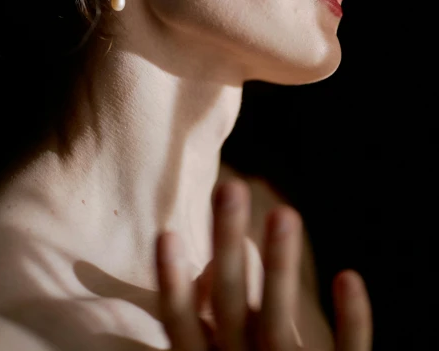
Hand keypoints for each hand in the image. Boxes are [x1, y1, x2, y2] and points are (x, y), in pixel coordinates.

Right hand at [155, 178, 372, 349]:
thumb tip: (194, 273)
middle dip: (226, 244)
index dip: (174, 285)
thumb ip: (205, 332)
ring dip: (280, 265)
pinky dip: (352, 321)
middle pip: (230, 304)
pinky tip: (350, 276)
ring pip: (280, 321)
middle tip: (229, 186)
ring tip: (285, 212)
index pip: (183, 327)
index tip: (166, 234)